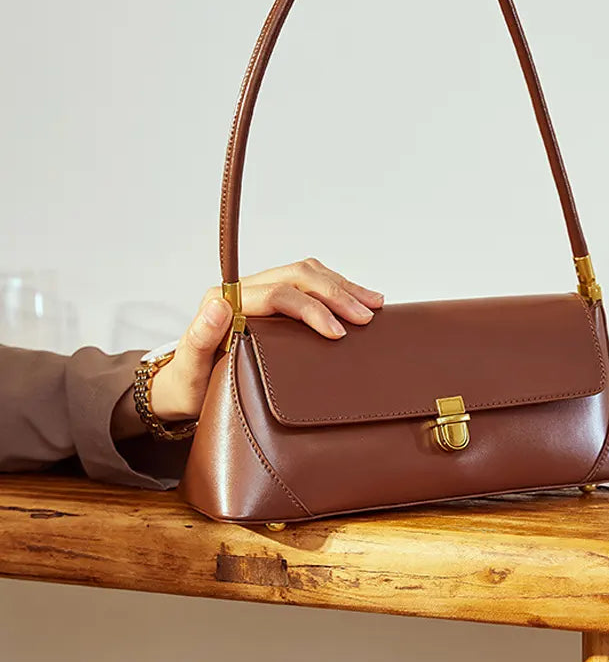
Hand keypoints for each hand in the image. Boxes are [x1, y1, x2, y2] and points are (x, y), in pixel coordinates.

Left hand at [150, 259, 382, 422]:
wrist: (182, 388)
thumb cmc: (188, 385)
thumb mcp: (189, 369)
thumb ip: (199, 338)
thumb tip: (220, 305)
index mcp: (224, 300)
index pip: (277, 294)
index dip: (311, 309)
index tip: (337, 331)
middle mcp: (242, 290)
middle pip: (297, 275)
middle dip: (336, 293)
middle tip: (366, 315)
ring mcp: (259, 291)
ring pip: (305, 273)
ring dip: (341, 285)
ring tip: (373, 302)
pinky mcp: (272, 300)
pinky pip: (306, 283)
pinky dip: (335, 287)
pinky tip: (357, 298)